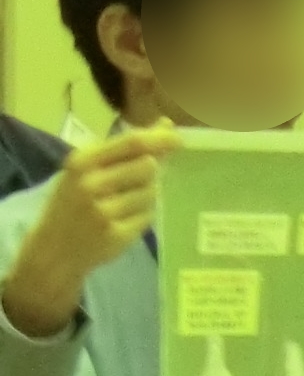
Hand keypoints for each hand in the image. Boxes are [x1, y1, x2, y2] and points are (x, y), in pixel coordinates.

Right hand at [3, 123, 178, 338]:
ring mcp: (105, 211)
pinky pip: (148, 216)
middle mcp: (92, 184)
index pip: (132, 143)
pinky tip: (125, 218)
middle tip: (138, 180)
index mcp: (82, 161)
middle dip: (152, 171)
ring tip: (125, 202)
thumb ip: (125, 149)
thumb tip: (166, 126)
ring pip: (152, 192)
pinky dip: (144, 215)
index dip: (160, 139)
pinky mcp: (118, 234)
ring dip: (148, 194)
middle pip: (148, 166)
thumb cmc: (73, 203)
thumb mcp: (87, 170)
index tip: (178, 139)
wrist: (54, 249)